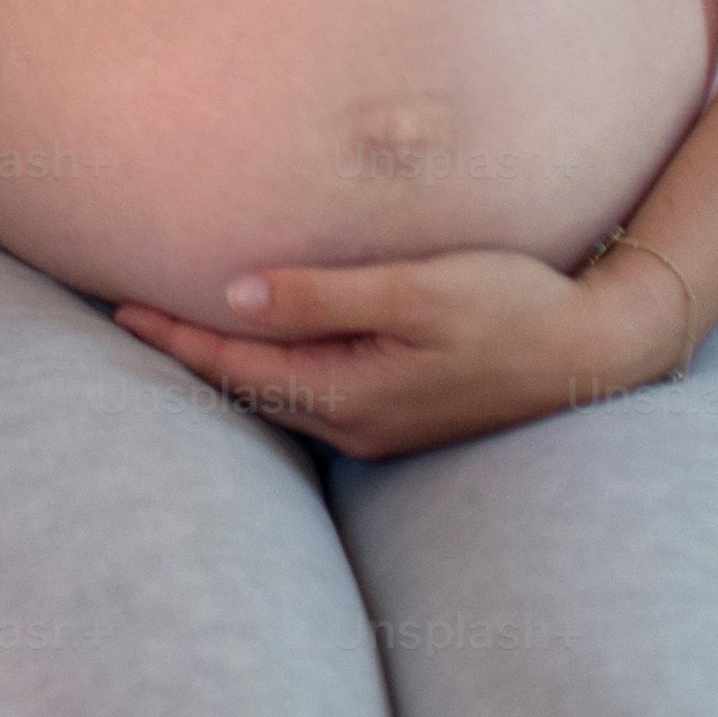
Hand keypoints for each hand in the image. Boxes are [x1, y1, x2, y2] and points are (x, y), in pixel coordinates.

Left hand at [109, 243, 692, 459]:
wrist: (596, 353)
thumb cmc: (512, 308)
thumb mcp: (416, 289)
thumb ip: (324, 294)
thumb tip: (235, 294)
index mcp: (351, 393)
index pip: (237, 368)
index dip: (176, 337)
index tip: (121, 307)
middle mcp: (358, 423)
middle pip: (248, 392)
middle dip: (188, 357)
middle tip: (127, 318)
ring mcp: (382, 426)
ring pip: (279, 398)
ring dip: (228, 367)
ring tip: (176, 334)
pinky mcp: (404, 415)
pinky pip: (314, 397)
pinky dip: (272, 373)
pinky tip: (261, 350)